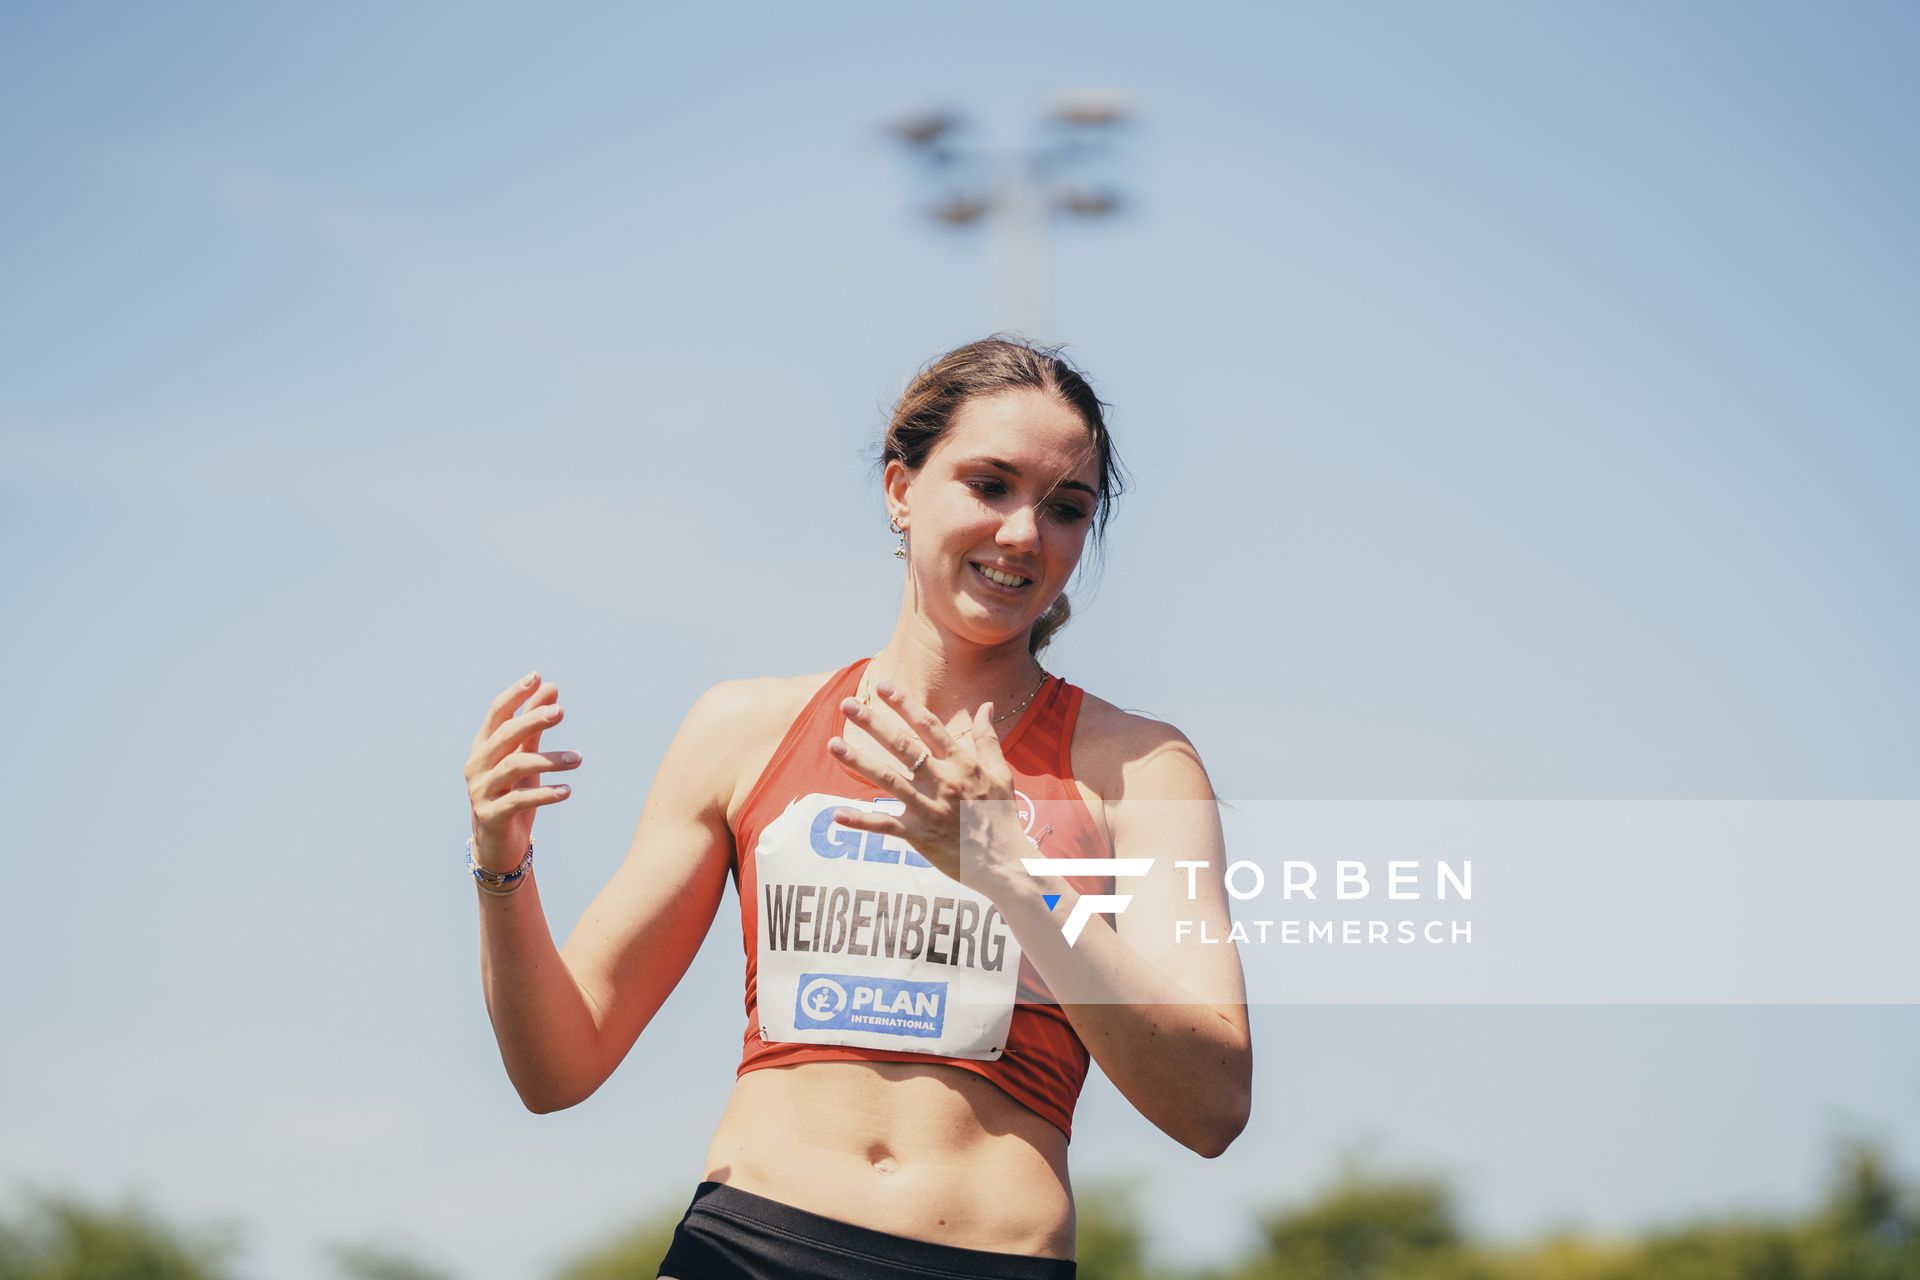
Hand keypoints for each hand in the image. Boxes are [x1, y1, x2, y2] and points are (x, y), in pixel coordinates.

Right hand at [464, 671, 582, 873]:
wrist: (496, 845)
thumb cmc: (512, 793)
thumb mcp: (524, 757)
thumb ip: (534, 725)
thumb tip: (550, 687)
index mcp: (483, 747)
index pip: (496, 713)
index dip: (514, 695)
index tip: (536, 677)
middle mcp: (477, 765)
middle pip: (504, 736)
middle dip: (532, 721)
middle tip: (561, 712)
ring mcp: (481, 791)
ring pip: (514, 766)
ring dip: (549, 760)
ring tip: (579, 759)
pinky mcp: (491, 815)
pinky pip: (519, 800)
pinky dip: (544, 793)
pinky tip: (567, 790)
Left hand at [825, 682, 1028, 894]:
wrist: (1005, 863)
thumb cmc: (1002, 816)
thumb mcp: (1001, 773)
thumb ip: (988, 738)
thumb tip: (987, 706)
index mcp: (961, 764)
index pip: (929, 726)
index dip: (904, 705)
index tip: (882, 686)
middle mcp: (943, 781)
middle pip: (902, 746)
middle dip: (873, 723)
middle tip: (847, 704)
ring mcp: (929, 808)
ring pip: (888, 780)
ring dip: (858, 761)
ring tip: (833, 744)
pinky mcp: (919, 836)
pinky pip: (885, 826)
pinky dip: (860, 820)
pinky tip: (836, 813)